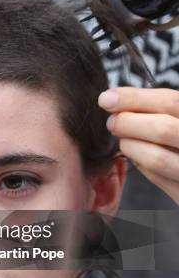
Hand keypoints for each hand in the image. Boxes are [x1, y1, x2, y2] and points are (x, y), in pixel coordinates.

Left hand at [98, 87, 178, 204]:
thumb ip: (165, 109)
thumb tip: (118, 100)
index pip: (171, 101)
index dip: (134, 98)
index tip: (107, 98)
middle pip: (163, 129)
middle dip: (129, 123)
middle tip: (112, 122)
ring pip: (157, 159)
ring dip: (131, 146)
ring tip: (124, 140)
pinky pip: (159, 179)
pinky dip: (141, 164)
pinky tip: (138, 155)